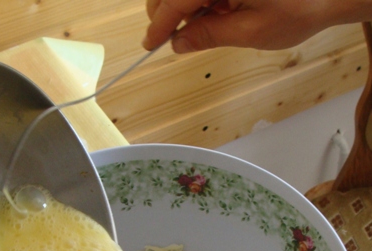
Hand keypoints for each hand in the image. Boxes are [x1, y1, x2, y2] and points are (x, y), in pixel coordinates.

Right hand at [143, 0, 371, 52]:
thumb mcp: (252, 31)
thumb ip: (210, 35)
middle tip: (175, 37)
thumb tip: (178, 42)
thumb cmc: (302, 7)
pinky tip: (217, 8)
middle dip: (167, 11)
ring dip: (186, 5)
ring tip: (208, 22)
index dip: (160, 24)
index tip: (150, 43)